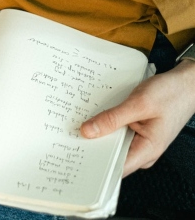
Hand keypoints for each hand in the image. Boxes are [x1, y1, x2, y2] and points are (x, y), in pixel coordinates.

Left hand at [80, 60, 194, 176]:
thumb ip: (112, 119)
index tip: (75, 157)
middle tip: (68, 138)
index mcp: (148, 150)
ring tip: (77, 127)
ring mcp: (139, 142)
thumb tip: (87, 132)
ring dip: (97, 137)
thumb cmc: (172, 93)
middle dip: (91, 148)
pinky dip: (104, 128)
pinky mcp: (136, 132)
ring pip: (111, 146)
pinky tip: (92, 120)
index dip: (94, 165)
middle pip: (110, 158)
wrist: (187, 83)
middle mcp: (143, 151)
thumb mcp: (139, 104)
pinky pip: (116, 135)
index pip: (116, 168)